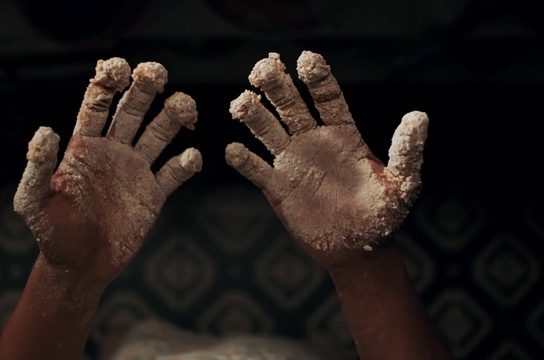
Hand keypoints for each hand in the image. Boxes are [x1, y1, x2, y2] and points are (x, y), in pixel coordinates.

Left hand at [14, 58, 201, 283]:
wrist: (79, 267)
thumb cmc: (52, 233)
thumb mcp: (34, 202)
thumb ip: (38, 167)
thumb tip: (45, 130)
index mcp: (84, 147)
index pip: (98, 106)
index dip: (107, 84)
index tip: (119, 66)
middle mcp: (113, 151)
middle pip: (132, 111)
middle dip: (144, 90)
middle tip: (157, 71)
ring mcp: (136, 171)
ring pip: (158, 135)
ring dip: (172, 118)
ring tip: (184, 104)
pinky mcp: (154, 194)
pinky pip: (174, 172)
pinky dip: (185, 163)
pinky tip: (191, 157)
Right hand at [225, 51, 427, 267]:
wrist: (358, 249)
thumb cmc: (383, 215)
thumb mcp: (401, 184)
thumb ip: (406, 152)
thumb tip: (419, 116)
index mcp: (342, 132)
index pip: (326, 96)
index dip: (317, 77)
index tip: (306, 60)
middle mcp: (312, 140)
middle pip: (290, 104)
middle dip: (277, 85)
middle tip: (263, 68)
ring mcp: (292, 162)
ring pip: (268, 130)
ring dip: (254, 114)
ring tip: (242, 102)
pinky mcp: (277, 186)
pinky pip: (256, 169)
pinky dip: (243, 160)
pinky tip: (233, 150)